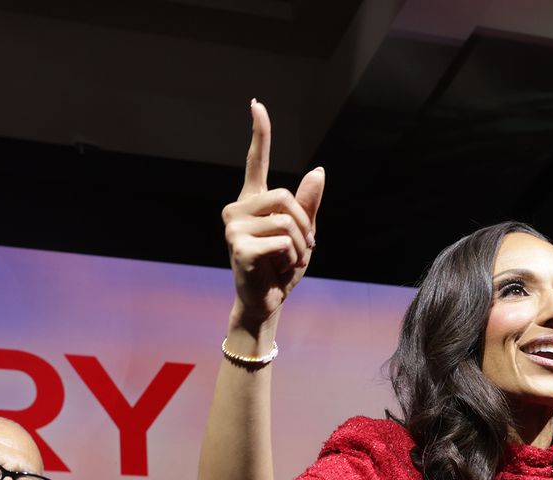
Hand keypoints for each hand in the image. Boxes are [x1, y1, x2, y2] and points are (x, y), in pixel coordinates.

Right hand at [223, 100, 325, 329]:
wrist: (266, 302)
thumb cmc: (281, 268)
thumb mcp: (303, 233)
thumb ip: (309, 204)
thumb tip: (318, 170)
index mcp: (253, 202)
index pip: (256, 162)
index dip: (260, 134)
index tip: (257, 105)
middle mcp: (238, 209)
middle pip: (285, 196)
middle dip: (305, 223)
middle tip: (303, 248)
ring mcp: (234, 228)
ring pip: (286, 220)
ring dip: (300, 245)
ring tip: (289, 261)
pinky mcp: (239, 247)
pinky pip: (283, 242)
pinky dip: (292, 258)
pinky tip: (278, 269)